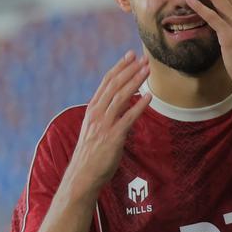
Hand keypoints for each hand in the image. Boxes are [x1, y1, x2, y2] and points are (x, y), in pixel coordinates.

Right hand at [66, 51, 151, 198]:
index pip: (106, 82)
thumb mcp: (95, 129)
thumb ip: (107, 115)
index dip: (119, 67)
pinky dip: (139, 106)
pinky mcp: (113, 137)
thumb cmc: (91, 154)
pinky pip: (128, 118)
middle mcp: (96, 113)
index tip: (130, 56)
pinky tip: (149, 97)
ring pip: (121, 96)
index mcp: (92, 109)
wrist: (82, 175)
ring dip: (135, 81)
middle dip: (130, 69)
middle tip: (143, 58)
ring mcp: (104, 124)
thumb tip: (123, 105)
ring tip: (147, 70)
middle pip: (114, 85)